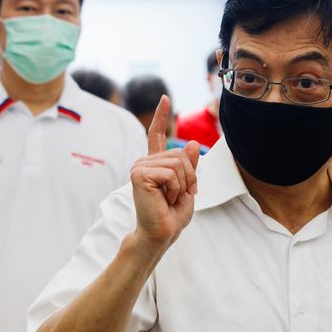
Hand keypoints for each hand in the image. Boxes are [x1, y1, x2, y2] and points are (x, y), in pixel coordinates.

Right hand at [131, 95, 199, 247]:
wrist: (161, 233)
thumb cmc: (172, 215)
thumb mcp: (188, 186)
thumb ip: (189, 165)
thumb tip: (191, 143)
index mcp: (155, 164)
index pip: (157, 135)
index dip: (161, 116)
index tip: (165, 98)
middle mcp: (145, 162)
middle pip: (181, 154)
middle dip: (189, 177)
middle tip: (178, 195)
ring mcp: (140, 167)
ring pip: (178, 163)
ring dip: (183, 184)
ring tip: (170, 198)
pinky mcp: (139, 174)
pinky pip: (171, 173)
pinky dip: (175, 188)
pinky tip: (165, 199)